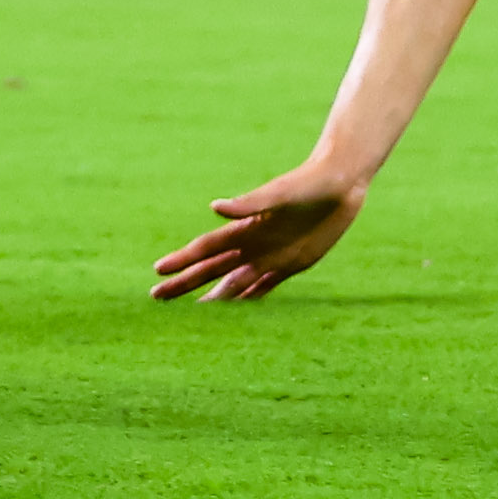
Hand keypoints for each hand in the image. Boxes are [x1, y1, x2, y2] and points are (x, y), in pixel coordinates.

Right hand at [151, 160, 365, 302]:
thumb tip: (215, 207)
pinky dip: (248, 301)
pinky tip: (236, 313)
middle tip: (157, 297)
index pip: (206, 248)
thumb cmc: (309, 183)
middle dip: (185, 283)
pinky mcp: (291, 264)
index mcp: (246, 227)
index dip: (182, 260)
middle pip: (212, 269)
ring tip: (193, 316)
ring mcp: (270, 256)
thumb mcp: (281, 193)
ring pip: (234, 283)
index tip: (158, 271)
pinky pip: (264, 289)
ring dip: (214, 298)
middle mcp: (252, 245)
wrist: (340, 182)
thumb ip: (250, 203)